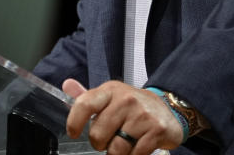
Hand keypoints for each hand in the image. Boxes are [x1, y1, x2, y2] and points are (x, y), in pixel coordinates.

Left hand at [63, 79, 182, 154]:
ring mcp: (142, 115)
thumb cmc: (132, 106)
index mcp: (110, 91)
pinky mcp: (156, 130)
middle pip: (98, 134)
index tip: (73, 132)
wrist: (166, 108)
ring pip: (116, 149)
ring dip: (117, 152)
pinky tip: (136, 147)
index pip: (85, 104)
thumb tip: (67, 85)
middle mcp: (126, 100)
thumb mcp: (109, 97)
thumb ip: (87, 96)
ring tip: (123, 143)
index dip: (74, 121)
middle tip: (108, 139)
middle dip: (100, 143)